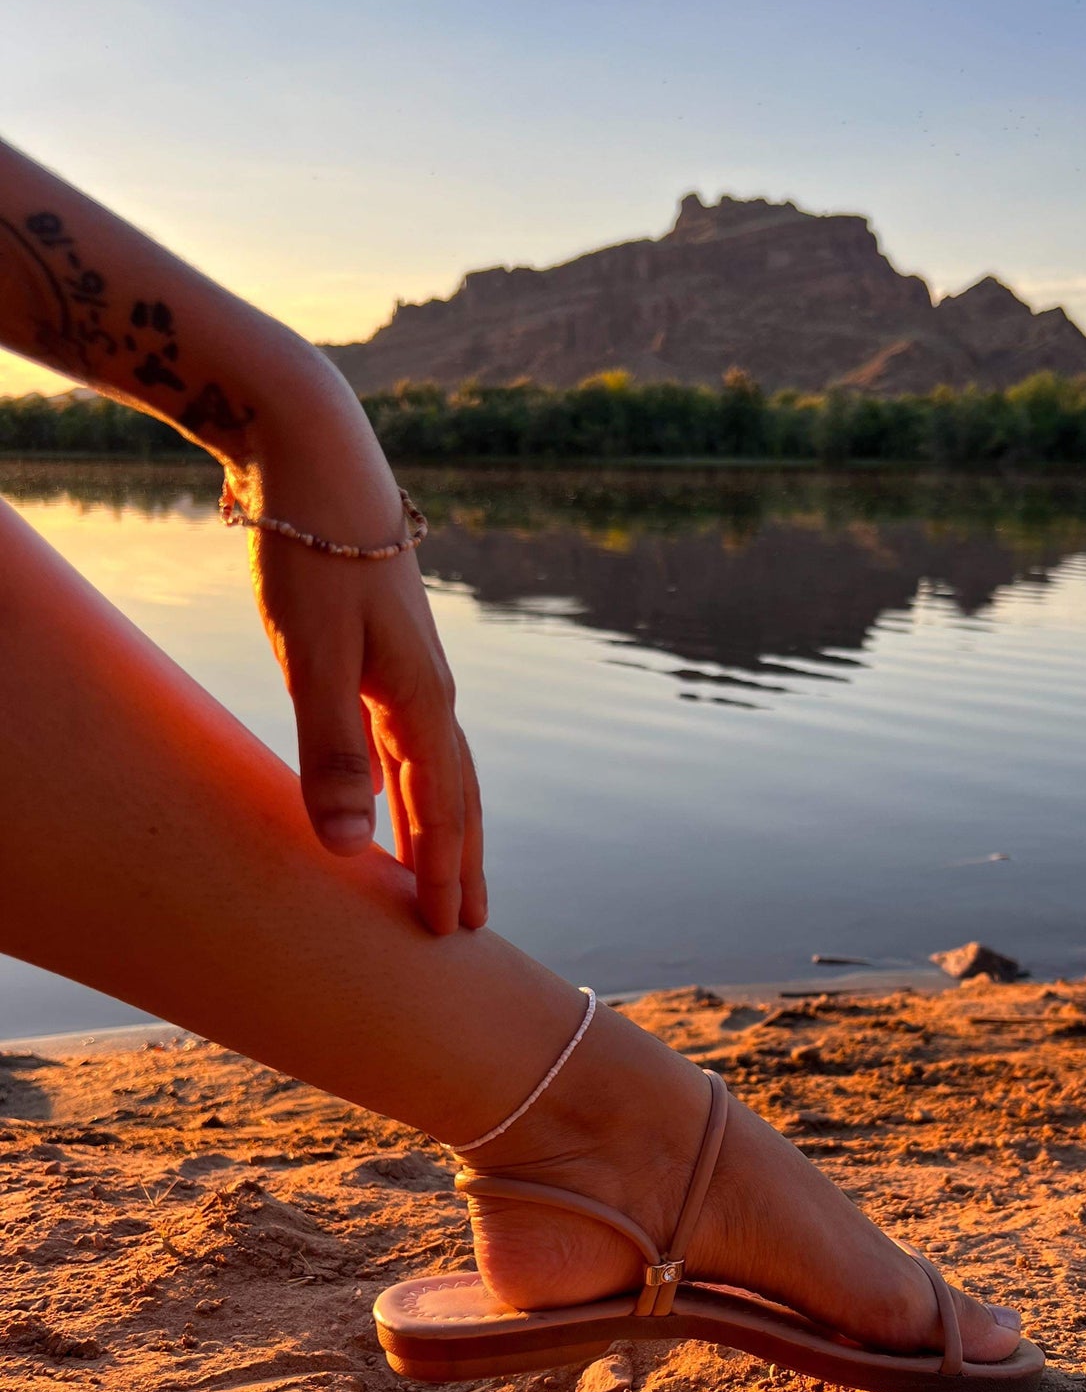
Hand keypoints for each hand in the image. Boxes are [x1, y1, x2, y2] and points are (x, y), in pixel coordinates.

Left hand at [248, 510, 485, 937]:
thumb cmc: (312, 555)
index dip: (446, 871)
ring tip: (446, 872)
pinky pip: (408, 740)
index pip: (442, 807)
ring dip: (443, 825)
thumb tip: (345, 845)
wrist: (315, 461)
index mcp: (420, 700)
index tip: (450, 930)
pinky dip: (412, 783)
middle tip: (467, 925)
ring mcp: (409, 670)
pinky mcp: (381, 652)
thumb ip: (329, 750)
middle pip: (456, 794)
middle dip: (461, 862)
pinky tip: (392, 795)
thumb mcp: (312, 656)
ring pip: (437, 767)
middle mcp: (428, 691)